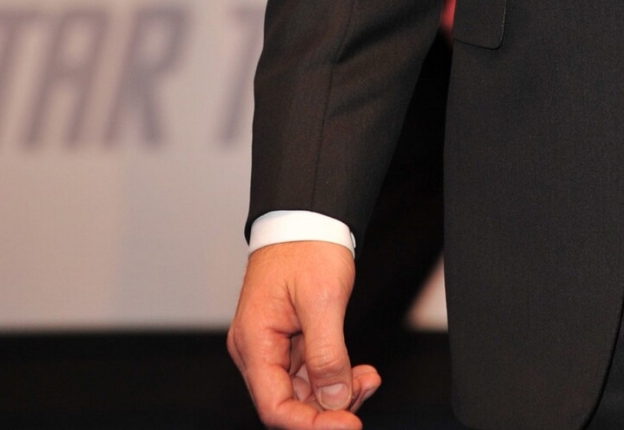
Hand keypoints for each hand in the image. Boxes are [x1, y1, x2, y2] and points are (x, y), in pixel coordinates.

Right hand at [228, 240, 380, 428]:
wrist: (309, 214)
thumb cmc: (306, 246)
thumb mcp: (322, 299)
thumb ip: (326, 354)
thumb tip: (335, 399)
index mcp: (254, 342)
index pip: (275, 407)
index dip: (311, 424)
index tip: (348, 424)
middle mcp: (258, 350)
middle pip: (290, 402)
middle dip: (329, 408)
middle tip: (366, 391)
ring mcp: (274, 346)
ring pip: (304, 391)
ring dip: (338, 392)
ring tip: (369, 379)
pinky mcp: (291, 340)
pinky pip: (312, 372)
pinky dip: (336, 375)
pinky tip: (361, 373)